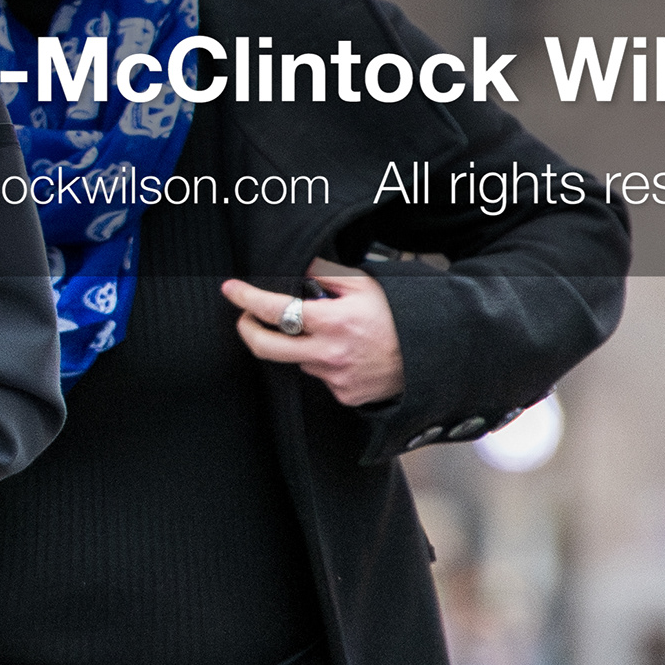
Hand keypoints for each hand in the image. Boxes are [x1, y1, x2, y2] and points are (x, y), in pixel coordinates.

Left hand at [222, 261, 403, 409]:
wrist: (434, 355)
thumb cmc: (400, 315)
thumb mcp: (366, 285)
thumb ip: (326, 275)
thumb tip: (296, 269)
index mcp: (333, 321)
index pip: (275, 310)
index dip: (246, 298)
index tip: (231, 290)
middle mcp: (330, 353)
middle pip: (265, 347)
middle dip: (247, 330)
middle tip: (247, 317)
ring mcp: (336, 378)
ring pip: (298, 359)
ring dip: (302, 345)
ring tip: (330, 333)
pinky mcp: (344, 395)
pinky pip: (320, 375)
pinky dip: (324, 362)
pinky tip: (347, 353)